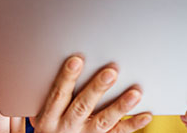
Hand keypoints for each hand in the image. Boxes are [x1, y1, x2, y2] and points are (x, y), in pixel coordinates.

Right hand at [31, 57, 151, 132]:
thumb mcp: (41, 115)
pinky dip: (132, 124)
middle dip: (97, 89)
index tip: (76, 60)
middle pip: (82, 106)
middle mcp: (66, 128)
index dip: (66, 78)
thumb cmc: (49, 129)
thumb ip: (49, 96)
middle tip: (111, 72)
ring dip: (119, 107)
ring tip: (135, 93)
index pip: (58, 95)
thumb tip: (56, 68)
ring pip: (102, 122)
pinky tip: (145, 115)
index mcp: (49, 118)